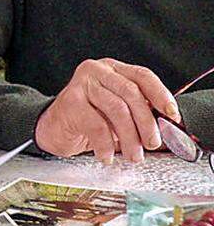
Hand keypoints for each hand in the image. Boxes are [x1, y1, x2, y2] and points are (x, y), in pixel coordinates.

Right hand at [35, 58, 178, 162]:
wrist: (52, 128)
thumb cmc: (88, 120)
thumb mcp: (116, 112)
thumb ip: (138, 112)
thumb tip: (165, 127)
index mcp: (112, 69)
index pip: (143, 76)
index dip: (161, 95)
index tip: (172, 115)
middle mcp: (96, 71)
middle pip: (131, 93)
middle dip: (146, 122)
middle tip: (151, 144)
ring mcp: (81, 84)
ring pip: (117, 109)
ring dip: (130, 138)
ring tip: (133, 156)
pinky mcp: (70, 102)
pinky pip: (97, 125)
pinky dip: (106, 145)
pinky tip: (107, 155)